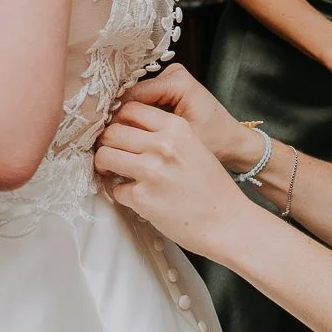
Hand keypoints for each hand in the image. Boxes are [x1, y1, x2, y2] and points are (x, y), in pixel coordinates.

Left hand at [94, 100, 253, 259]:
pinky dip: (123, 194)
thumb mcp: (194, 146)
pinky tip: (138, 197)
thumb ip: (165, 135)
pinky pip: (115, 189)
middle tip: (112, 154)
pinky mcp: (142, 197)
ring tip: (114, 172)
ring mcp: (150, 171)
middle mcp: (162, 145)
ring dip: (105, 165)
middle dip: (107, 143)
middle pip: (112, 132)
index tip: (119, 132)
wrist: (227, 222)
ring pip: (105, 156)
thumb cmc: (212, 187)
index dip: (119, 121)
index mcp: (177, 128)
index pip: (131, 109)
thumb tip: (129, 131)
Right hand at [109, 63, 250, 167]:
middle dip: (120, 120)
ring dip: (127, 120)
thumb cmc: (215, 143)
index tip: (100, 140)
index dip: (116, 119)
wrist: (234, 142)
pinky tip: (132, 137)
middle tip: (105, 144)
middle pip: (132, 96)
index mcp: (177, 81)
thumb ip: (148, 132)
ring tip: (118, 143)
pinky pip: (144, 102)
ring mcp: (171, 78)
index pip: (133, 96)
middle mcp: (173, 73)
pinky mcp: (169, 88)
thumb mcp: (180, 140)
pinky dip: (138, 119)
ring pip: (135, 100)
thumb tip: (112, 132)